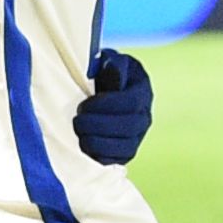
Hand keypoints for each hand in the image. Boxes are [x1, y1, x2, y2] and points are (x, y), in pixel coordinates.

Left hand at [72, 46, 155, 167]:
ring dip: (96, 141)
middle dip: (98, 125)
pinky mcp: (126, 152)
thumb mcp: (106, 62)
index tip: (85, 105)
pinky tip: (84, 144)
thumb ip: (110, 64)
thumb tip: (113, 67)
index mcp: (142, 90)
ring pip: (125, 147)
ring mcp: (137, 136)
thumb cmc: (100, 74)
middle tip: (78, 120)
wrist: (100, 92)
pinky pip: (117, 160)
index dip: (106, 106)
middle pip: (129, 127)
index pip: (132, 103)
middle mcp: (144, 115)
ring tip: (80, 132)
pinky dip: (99, 155)